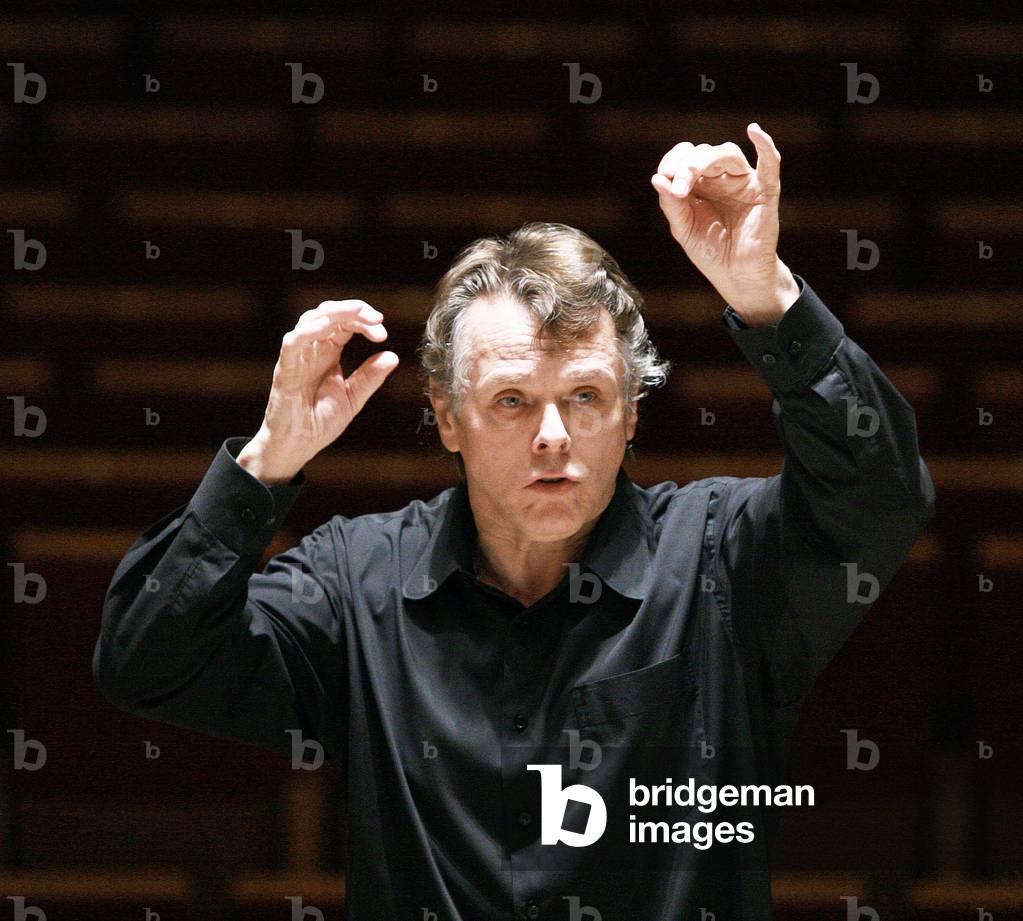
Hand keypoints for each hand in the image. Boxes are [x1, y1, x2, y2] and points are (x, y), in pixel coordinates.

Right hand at [238, 300, 398, 483]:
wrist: (297, 446)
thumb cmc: (319, 422)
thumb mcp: (353, 398)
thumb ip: (370, 377)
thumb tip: (393, 356)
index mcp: (329, 353)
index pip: (346, 324)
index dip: (364, 321)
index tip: (383, 334)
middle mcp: (313, 350)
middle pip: (329, 314)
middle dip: (354, 310)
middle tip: (377, 318)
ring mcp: (298, 357)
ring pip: (311, 320)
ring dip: (335, 312)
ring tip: (357, 311)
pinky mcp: (286, 370)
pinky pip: (293, 343)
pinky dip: (308, 331)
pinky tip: (326, 327)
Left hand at [651, 122, 798, 325]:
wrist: (735, 276)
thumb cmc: (711, 252)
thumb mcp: (684, 230)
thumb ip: (671, 205)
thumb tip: (657, 178)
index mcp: (701, 184)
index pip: (687, 156)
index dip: (674, 159)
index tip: (663, 174)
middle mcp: (722, 178)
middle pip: (704, 154)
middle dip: (687, 166)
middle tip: (678, 189)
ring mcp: (744, 183)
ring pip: (728, 154)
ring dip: (706, 160)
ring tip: (688, 176)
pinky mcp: (765, 192)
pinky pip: (770, 164)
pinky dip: (765, 145)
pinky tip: (754, 131)